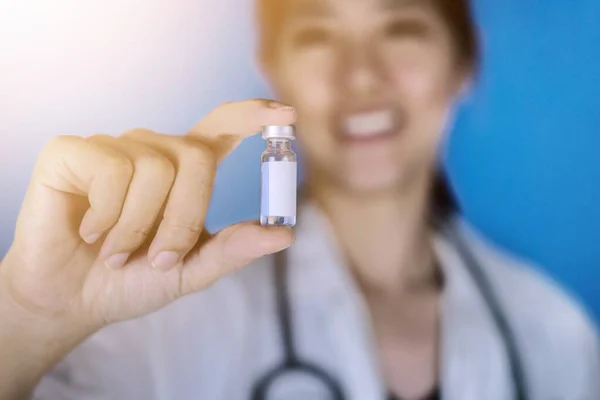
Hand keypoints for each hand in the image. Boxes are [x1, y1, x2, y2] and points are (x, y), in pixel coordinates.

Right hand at [1, 99, 295, 331]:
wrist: (71, 298)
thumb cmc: (131, 280)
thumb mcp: (190, 270)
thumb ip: (234, 250)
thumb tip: (285, 234)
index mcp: (183, 170)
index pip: (222, 127)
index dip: (252, 116)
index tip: (288, 114)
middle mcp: (151, 149)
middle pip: (196, 156)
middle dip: (183, 218)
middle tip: (159, 259)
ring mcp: (112, 147)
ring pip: (155, 169)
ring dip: (139, 227)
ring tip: (116, 252)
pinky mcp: (72, 152)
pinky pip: (111, 172)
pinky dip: (107, 216)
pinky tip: (90, 231)